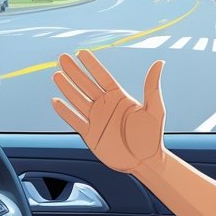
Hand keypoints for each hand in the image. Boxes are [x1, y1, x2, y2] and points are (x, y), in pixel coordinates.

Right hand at [52, 49, 166, 174]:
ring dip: (67, 87)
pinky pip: (74, 120)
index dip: (92, 65)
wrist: (145, 162)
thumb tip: (159, 63)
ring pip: (77, 100)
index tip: (81, 52)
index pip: (102, 77)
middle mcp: (106, 106)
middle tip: (62, 57)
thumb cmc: (153, 136)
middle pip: (86, 85)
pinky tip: (56, 101)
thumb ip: (152, 87)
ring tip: (56, 74)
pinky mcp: (90, 135)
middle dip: (74, 71)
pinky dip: (65, 112)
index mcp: (119, 97)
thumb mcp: (155, 110)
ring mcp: (96, 120)